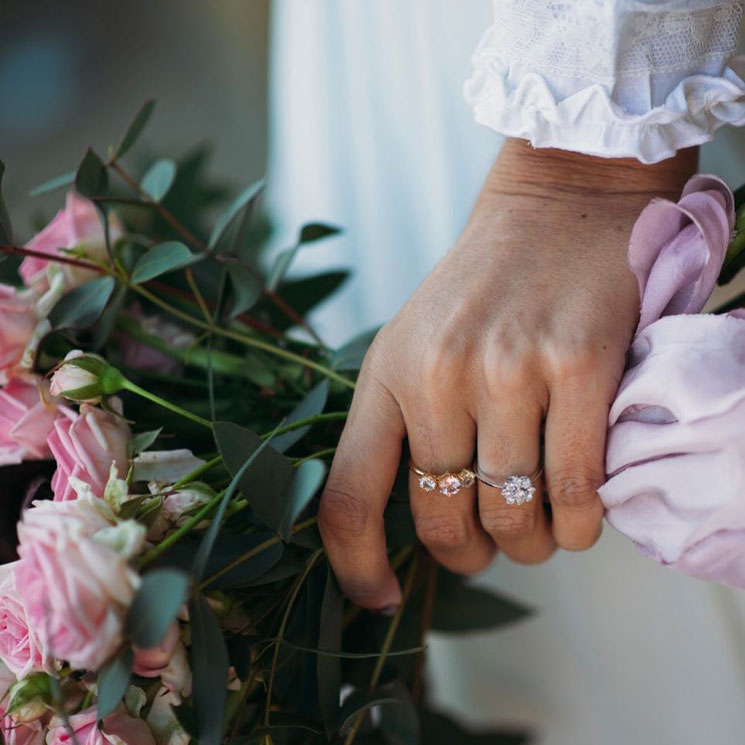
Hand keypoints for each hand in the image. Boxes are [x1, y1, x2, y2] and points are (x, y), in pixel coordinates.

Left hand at [318, 138, 698, 609]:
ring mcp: (509, 373)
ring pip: (513, 518)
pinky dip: (578, 525)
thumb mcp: (416, 343)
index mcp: (385, 373)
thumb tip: (424, 522)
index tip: (380, 600)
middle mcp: (437, 376)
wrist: (559, 207)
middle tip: (490, 541)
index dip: (356, 566)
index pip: (348, 496)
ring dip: (529, 546)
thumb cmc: (486, 287)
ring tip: (538, 527)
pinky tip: (578, 516)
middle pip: (442, 523)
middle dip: (470, 554)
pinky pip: (574, 492)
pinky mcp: (578, 368)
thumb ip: (408, 423)